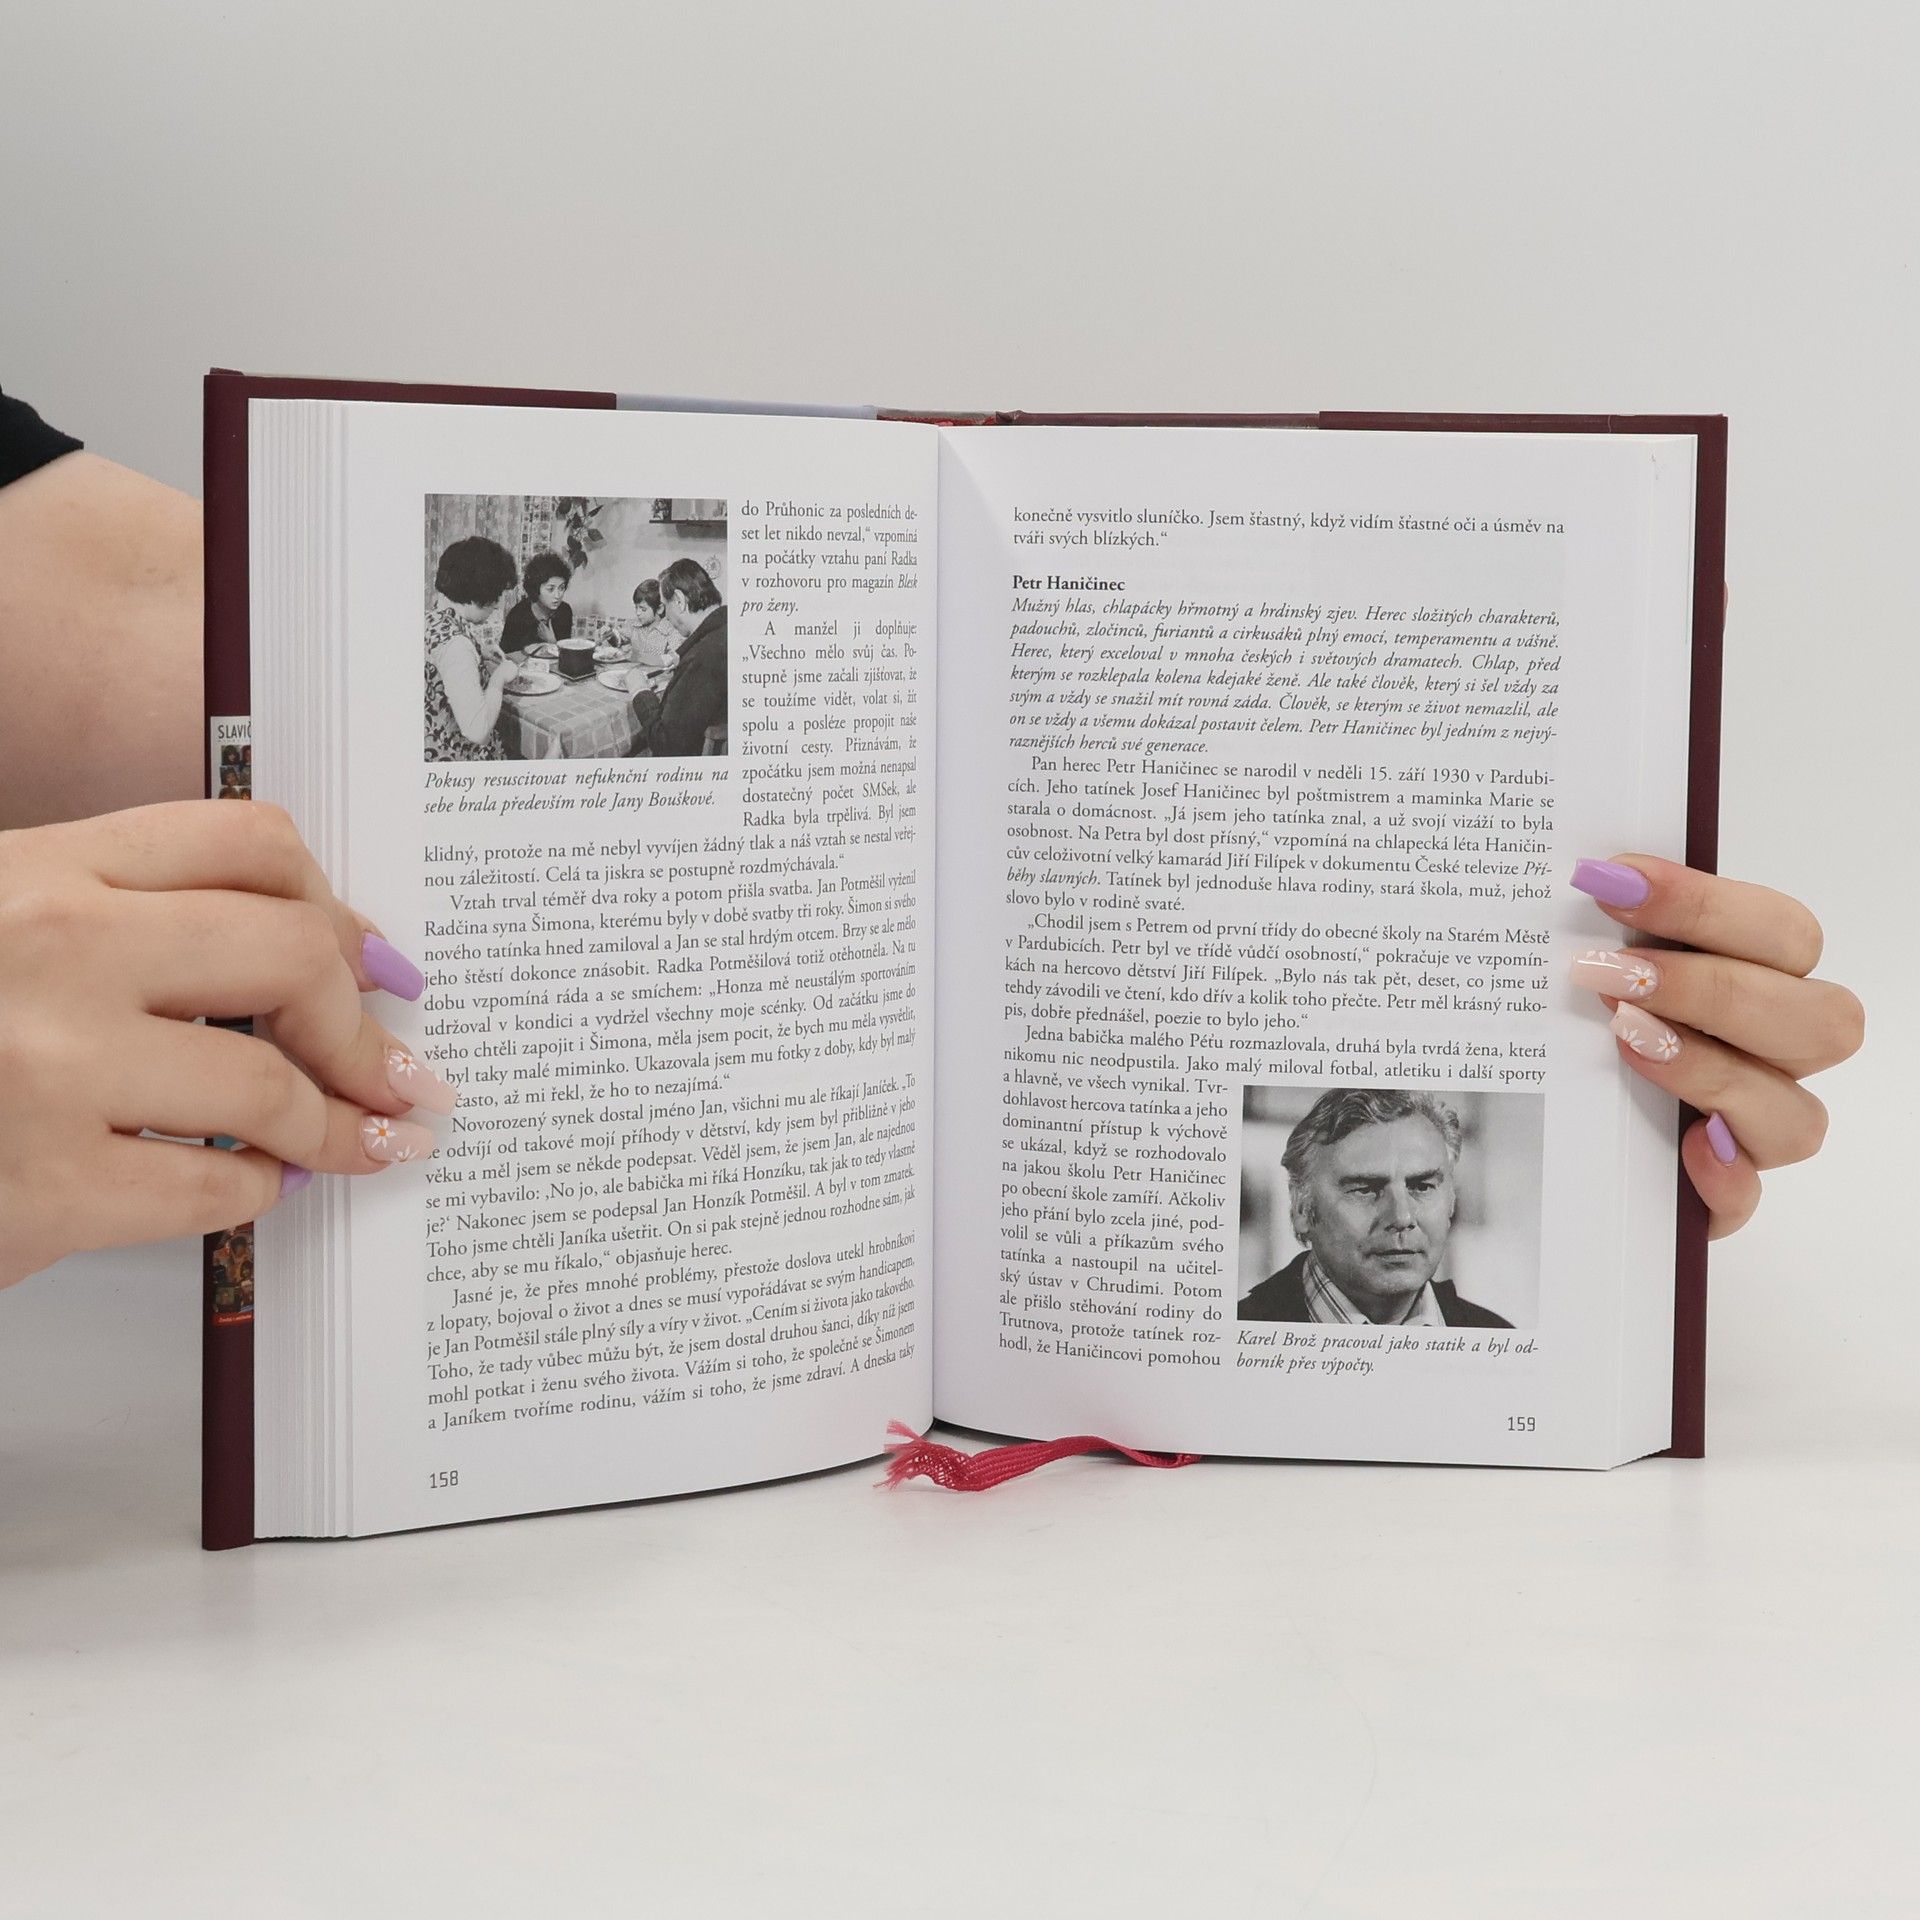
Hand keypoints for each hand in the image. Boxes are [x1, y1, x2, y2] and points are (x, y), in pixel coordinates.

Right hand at [0, 801, 455, 1287]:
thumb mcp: (6, 927)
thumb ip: (129, 918)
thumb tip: (319, 949)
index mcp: (39, 869)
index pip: (248, 842)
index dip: (339, 905)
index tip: (378, 959)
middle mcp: (49, 949)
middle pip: (290, 953)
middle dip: (361, 1025)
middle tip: (397, 1068)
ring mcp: (45, 1068)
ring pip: (269, 1085)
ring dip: (335, 1126)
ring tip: (359, 1141)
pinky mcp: (43, 1187)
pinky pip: (217, 1188)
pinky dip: (259, 1196)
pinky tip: (259, 1189)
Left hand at [1569, 855, 1862, 1238]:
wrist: (1540, 1135)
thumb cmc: (1578, 1024)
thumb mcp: (1592, 969)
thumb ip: (1609, 929)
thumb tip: (1584, 875)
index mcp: (1759, 980)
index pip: (1780, 932)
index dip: (1702, 902)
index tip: (1610, 878)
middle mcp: (1774, 1056)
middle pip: (1818, 1019)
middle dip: (1712, 988)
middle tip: (1609, 972)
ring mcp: (1754, 1131)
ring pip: (1797, 1115)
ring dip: (1711, 1070)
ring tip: (1624, 1042)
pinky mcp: (1720, 1197)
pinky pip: (1747, 1197)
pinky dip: (1721, 1176)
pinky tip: (1679, 1147)